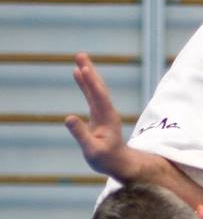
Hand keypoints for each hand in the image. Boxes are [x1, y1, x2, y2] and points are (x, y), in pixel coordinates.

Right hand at [65, 53, 137, 179]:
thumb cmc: (106, 160)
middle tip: (80, 55)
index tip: (84, 69)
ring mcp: (103, 111)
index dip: (91, 84)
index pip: (99, 98)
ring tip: (79, 57)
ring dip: (87, 73)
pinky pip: (91, 94)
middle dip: (89, 71)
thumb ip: (81, 135)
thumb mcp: (92, 151)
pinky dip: (85, 83)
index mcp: (108, 119)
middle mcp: (107, 112)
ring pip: (95, 88)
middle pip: (98, 88)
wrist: (118, 164)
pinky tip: (78, 72)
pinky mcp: (98, 113)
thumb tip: (68, 118)